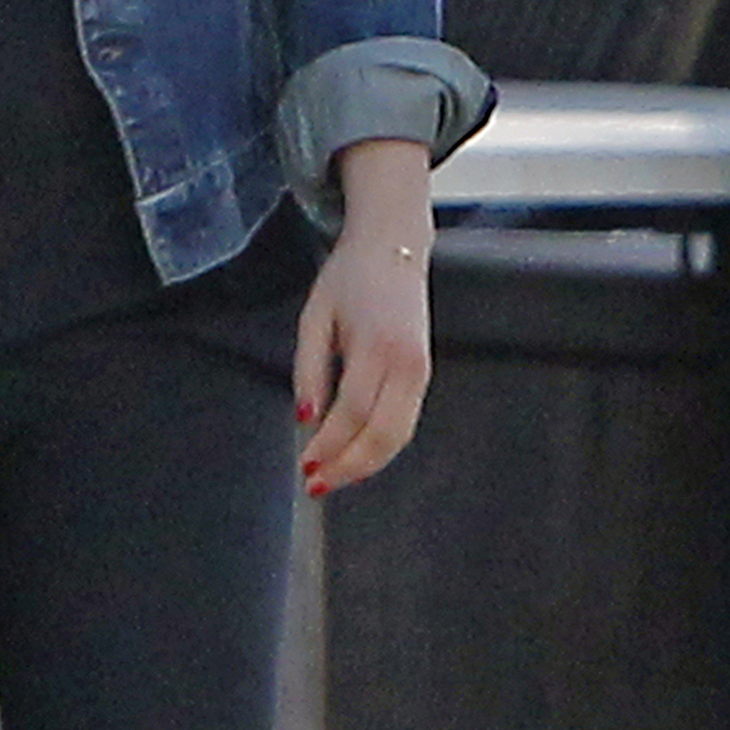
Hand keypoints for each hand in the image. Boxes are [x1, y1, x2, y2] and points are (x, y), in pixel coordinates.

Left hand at [292, 138, 434, 495]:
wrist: (395, 246)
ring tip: (333, 477)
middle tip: (316, 483)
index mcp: (376, 345)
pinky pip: (406, 423)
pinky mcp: (425, 375)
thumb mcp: (314, 316)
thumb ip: (309, 369)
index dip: (328, 444)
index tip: (304, 464)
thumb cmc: (350, 278)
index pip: (351, 412)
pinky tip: (356, 456)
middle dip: (348, 466)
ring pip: (399, 436)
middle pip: (381, 434)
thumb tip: (306, 417)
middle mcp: (407, 363)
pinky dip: (382, 447)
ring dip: (366, 464)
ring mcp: (421, 371)